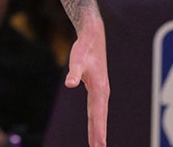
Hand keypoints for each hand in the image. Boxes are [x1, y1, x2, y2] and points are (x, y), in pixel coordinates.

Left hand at [68, 20, 108, 146]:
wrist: (93, 36)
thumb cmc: (85, 48)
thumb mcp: (77, 60)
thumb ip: (74, 72)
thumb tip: (70, 83)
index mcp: (100, 89)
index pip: (98, 115)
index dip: (98, 131)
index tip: (98, 146)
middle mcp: (103, 92)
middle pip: (100, 118)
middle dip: (99, 135)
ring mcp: (101, 90)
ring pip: (99, 114)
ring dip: (98, 129)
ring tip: (97, 144)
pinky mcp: (97, 88)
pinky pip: (97, 108)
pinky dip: (97, 119)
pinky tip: (95, 124)